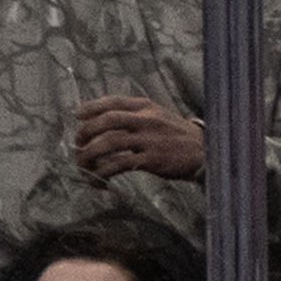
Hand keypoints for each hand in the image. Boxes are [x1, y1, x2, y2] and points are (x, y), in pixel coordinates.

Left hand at [70, 93, 201, 182]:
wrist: (204, 150)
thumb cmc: (174, 134)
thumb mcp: (157, 116)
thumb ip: (134, 114)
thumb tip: (101, 117)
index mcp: (146, 107)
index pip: (114, 102)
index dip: (92, 107)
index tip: (76, 115)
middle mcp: (147, 120)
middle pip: (108, 120)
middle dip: (86, 132)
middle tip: (78, 143)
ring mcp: (149, 139)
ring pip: (110, 142)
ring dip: (89, 154)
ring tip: (82, 163)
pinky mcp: (151, 159)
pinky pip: (119, 164)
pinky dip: (103, 172)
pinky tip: (97, 179)